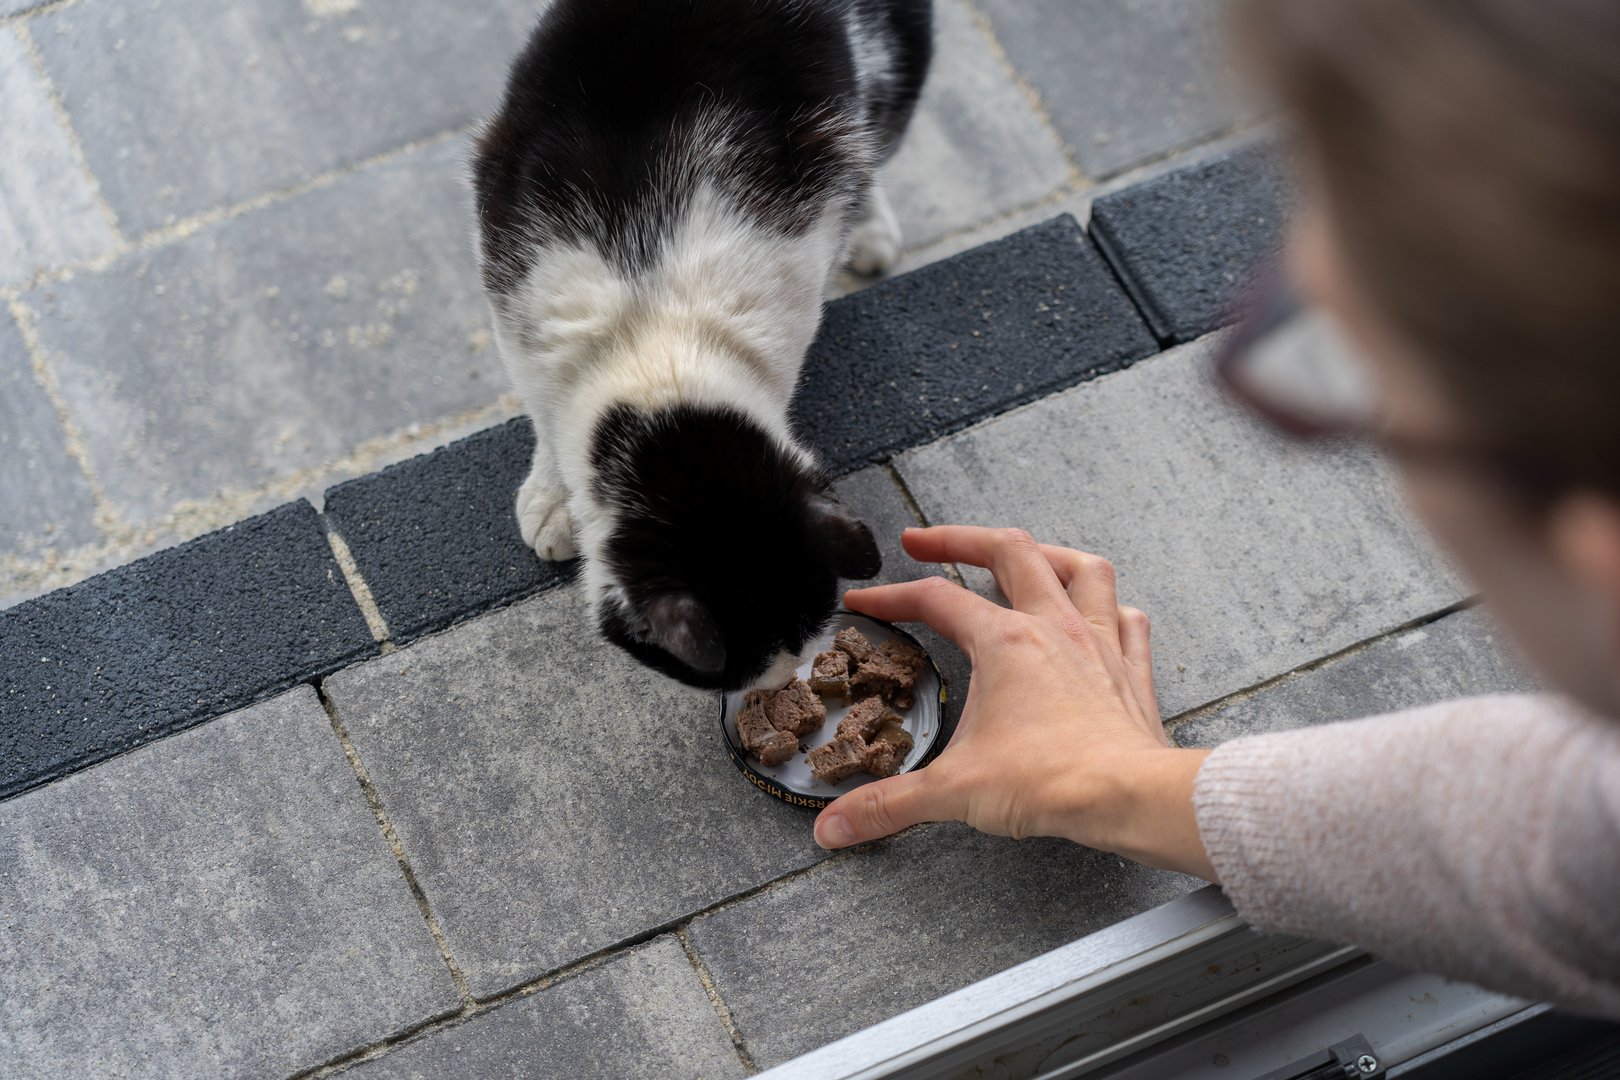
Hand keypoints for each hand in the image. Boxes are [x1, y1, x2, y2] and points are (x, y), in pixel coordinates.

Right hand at [813, 526, 1216, 880]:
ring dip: (1048, 554)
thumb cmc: (1051, 782)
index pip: (934, 601)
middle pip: (1010, 551)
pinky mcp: (1131, 671)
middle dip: (962, 538)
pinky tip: (1101, 614)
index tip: (865, 602)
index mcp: (1004, 642)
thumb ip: (887, 804)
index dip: (892, 597)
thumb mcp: (952, 791)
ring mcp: (1098, 643)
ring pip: (1081, 568)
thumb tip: (833, 826)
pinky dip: (1112, 609)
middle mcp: (1052, 628)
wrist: (1128, 797)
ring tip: (1024, 556)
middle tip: (926, 541)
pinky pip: (1129, 620)